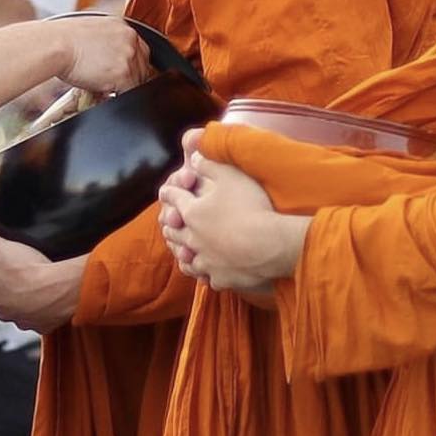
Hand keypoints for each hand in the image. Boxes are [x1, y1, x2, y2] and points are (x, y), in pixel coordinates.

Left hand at [0, 219, 83, 332]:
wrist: (59, 290)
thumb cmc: (26, 271)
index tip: (0, 249)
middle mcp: (0, 312)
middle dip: (6, 272)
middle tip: (19, 259)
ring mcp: (21, 319)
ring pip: (19, 298)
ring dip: (24, 287)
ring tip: (36, 272)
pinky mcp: (42, 323)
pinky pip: (39, 308)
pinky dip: (42, 298)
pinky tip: (48, 286)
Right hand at [56, 17, 151, 98]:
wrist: (54, 45)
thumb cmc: (61, 39)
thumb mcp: (89, 32)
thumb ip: (104, 43)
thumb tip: (106, 61)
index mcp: (121, 25)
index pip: (138, 48)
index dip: (131, 63)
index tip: (123, 72)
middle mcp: (129, 38)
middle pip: (143, 64)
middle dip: (131, 76)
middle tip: (115, 84)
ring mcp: (129, 55)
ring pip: (138, 79)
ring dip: (124, 86)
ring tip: (105, 88)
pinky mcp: (124, 73)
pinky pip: (130, 91)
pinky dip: (119, 95)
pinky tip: (105, 92)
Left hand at [157, 131, 310, 301]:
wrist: (270, 246)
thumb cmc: (251, 207)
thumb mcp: (230, 176)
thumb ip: (210, 164)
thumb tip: (194, 156)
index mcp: (192, 212)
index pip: (174, 199)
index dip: (169, 192)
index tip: (165, 191)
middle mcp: (193, 238)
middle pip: (174, 231)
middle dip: (170, 225)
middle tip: (169, 223)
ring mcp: (205, 261)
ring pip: (186, 259)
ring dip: (184, 253)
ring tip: (183, 252)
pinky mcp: (219, 278)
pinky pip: (207, 278)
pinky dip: (205, 274)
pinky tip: (208, 274)